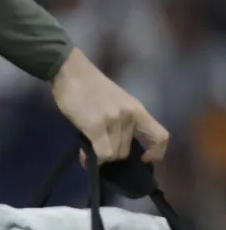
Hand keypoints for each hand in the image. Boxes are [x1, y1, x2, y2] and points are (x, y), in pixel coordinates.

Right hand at [51, 48, 168, 162]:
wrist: (70, 71)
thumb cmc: (90, 86)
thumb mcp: (114, 102)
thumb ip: (120, 121)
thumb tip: (114, 147)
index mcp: (137, 109)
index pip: (160, 137)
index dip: (155, 152)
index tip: (143, 157)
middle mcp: (129, 116)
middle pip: (127, 150)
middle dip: (113, 152)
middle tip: (99, 146)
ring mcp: (113, 121)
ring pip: (114, 154)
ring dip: (101, 154)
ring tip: (89, 146)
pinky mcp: (95, 126)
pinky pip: (102, 153)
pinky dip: (94, 159)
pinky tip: (85, 155)